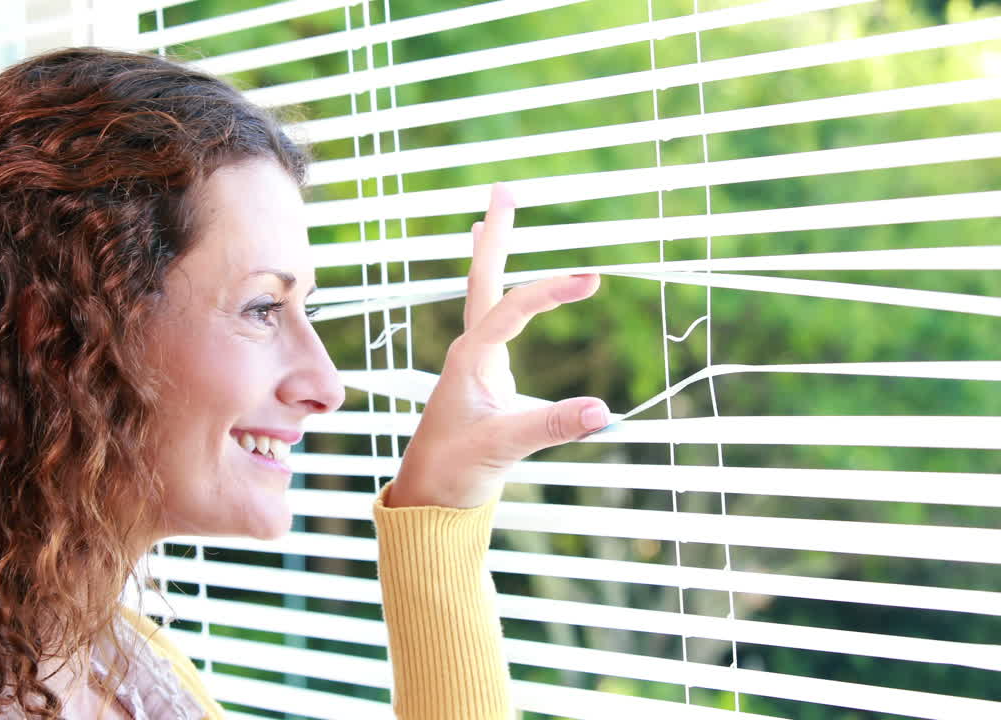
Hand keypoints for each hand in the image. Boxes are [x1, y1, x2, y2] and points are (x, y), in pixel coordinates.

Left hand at [387, 183, 608, 508]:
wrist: (427, 499)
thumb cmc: (454, 471)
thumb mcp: (504, 447)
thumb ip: (551, 425)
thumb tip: (604, 410)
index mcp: (471, 359)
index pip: (514, 307)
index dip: (552, 290)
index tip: (593, 280)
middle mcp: (469, 353)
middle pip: (483, 281)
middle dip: (495, 236)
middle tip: (502, 191)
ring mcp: (476, 365)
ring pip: (484, 298)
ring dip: (491, 257)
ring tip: (489, 220)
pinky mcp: (484, 381)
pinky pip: (492, 323)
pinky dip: (498, 295)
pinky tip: (502, 294)